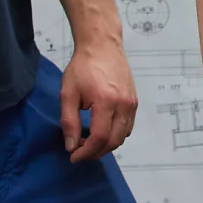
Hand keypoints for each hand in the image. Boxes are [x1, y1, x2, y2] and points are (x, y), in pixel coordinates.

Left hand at [59, 35, 138, 161]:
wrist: (102, 46)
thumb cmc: (84, 66)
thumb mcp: (68, 94)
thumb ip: (69, 122)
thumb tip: (71, 145)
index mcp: (106, 101)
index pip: (99, 138)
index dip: (86, 152)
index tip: (73, 156)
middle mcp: (123, 104)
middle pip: (114, 141)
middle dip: (95, 152)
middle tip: (79, 151)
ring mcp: (131, 103)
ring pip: (123, 136)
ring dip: (106, 144)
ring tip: (89, 141)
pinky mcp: (134, 101)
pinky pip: (128, 126)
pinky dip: (116, 134)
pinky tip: (101, 129)